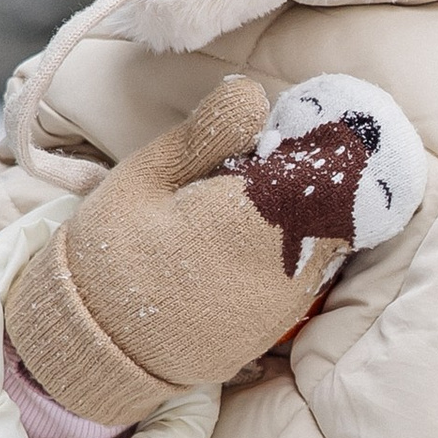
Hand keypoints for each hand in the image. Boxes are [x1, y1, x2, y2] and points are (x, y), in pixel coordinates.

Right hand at [4, 72, 426, 427]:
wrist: (100, 343)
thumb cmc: (115, 251)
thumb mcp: (146, 178)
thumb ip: (206, 136)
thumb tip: (255, 93)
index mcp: (249, 218)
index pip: (330, 168)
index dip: (322, 142)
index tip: (293, 130)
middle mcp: (282, 265)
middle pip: (337, 204)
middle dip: (315, 178)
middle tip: (266, 167)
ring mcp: (287, 301)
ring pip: (330, 239)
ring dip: (306, 213)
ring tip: (248, 207)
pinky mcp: (281, 323)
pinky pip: (310, 273)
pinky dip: (295, 249)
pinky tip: (247, 243)